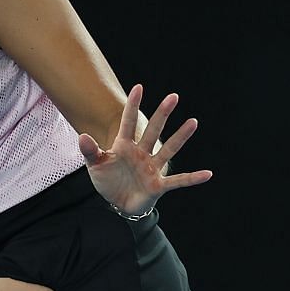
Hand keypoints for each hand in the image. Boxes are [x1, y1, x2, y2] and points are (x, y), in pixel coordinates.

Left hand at [78, 85, 212, 216]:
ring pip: (168, 149)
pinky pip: (179, 181)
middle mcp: (141, 153)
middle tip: (174, 96)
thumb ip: (90, 151)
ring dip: (180, 137)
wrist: (118, 203)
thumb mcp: (95, 165)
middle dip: (162, 114)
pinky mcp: (158, 185)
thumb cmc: (108, 181)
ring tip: (193, 122)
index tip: (139, 87)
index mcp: (124, 146)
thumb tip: (82, 136)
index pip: (127, 122)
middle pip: (153, 130)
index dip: (133, 105)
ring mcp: (151, 168)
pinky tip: (208, 174)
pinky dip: (193, 178)